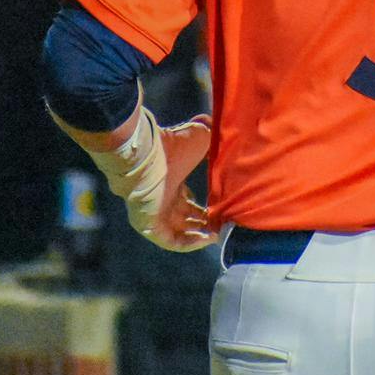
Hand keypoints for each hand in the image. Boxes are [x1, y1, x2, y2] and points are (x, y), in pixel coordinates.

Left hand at [143, 114, 214, 251]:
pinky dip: (192, 243)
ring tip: (219, 234)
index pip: (188, 200)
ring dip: (201, 235)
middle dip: (205, 222)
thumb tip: (228, 131)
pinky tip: (209, 237)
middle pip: (186, 218)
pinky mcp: (151, 227)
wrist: (145, 156)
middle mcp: (163, 199)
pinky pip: (174, 242)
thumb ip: (213, 135)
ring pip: (181, 232)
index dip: (205, 207)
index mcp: (171, 181)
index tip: (223, 208)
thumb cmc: (171, 147)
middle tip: (225, 224)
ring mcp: (155, 214)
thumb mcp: (199, 137)